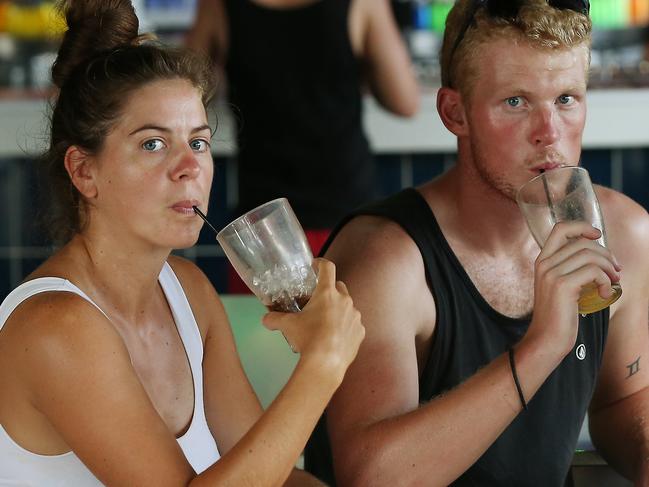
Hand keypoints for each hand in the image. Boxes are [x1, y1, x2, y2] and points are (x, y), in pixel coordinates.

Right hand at [262, 259, 364, 375]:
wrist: (327, 362)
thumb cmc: (308, 339)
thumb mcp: (288, 326)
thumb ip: (275, 319)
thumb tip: (266, 319)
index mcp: (327, 293)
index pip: (327, 268)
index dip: (321, 264)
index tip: (315, 266)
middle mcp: (344, 301)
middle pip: (339, 286)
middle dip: (330, 289)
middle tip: (318, 299)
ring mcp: (355, 316)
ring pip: (347, 306)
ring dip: (338, 309)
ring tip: (325, 322)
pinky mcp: (360, 331)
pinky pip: (353, 324)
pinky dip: (345, 327)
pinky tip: (335, 337)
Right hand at [526, 221, 620, 356]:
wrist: (546, 339)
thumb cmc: (558, 316)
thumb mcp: (560, 287)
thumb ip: (571, 269)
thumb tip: (600, 257)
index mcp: (542, 261)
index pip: (560, 229)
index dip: (582, 227)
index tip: (597, 236)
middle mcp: (544, 264)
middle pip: (582, 242)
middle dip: (606, 254)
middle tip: (616, 271)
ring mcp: (551, 274)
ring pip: (590, 255)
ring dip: (609, 268)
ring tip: (614, 283)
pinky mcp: (562, 285)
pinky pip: (593, 272)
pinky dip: (606, 281)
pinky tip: (605, 294)